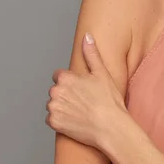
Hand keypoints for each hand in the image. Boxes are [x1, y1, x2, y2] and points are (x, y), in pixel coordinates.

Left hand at [45, 33, 126, 149]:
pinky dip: (62, 119)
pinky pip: (53, 119)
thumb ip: (91, 54)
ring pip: (54, 104)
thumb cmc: (108, 100)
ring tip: (81, 111)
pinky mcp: (53, 123)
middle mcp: (55, 92)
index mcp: (65, 78)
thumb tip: (87, 36)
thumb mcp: (102, 73)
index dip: (72, 81)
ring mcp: (53, 108)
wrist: (110, 127)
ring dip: (63, 106)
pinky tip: (76, 119)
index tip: (82, 88)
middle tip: (84, 100)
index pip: (59, 76)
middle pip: (56, 90)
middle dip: (67, 94)